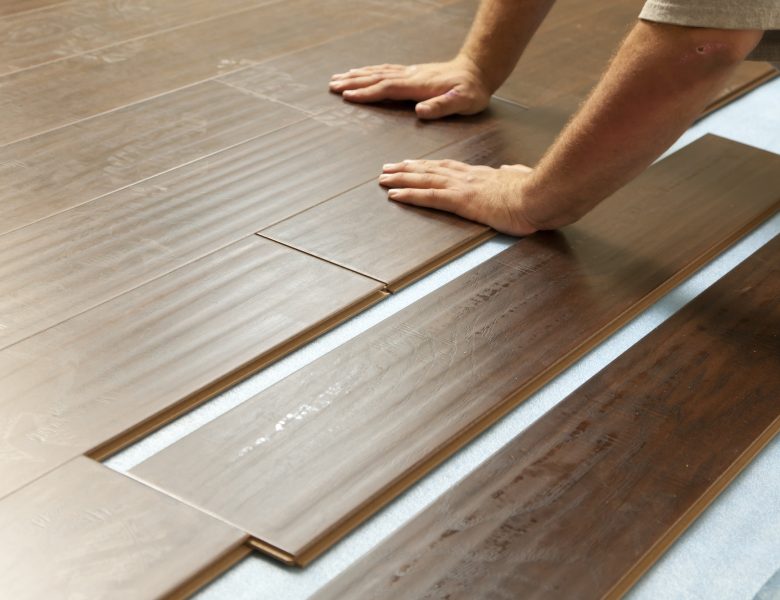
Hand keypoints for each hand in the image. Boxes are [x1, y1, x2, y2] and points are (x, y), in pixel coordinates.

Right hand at [329, 57, 491, 118]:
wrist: (479, 70)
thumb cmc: (472, 90)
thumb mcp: (463, 102)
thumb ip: (441, 106)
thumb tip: (420, 111)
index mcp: (418, 86)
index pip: (387, 88)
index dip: (367, 93)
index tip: (347, 96)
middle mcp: (411, 76)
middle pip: (376, 78)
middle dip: (353, 82)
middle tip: (332, 85)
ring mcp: (411, 73)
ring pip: (379, 73)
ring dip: (358, 75)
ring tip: (339, 78)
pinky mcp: (413, 73)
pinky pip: (386, 71)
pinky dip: (371, 72)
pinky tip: (364, 73)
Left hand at [379, 160, 539, 235]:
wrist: (541, 195)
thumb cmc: (537, 192)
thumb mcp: (523, 178)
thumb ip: (514, 173)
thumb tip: (510, 169)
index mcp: (482, 175)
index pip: (449, 167)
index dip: (429, 165)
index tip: (414, 163)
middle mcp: (468, 177)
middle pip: (431, 169)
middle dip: (407, 168)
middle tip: (388, 168)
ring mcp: (463, 187)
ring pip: (424, 179)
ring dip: (401, 178)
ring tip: (383, 178)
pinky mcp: (461, 201)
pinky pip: (429, 196)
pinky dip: (409, 194)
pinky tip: (395, 194)